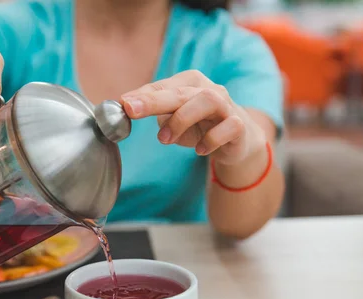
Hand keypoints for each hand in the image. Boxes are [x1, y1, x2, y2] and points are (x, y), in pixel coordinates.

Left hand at [120, 70, 267, 165]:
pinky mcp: (239, 125)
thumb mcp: (175, 119)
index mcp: (189, 84)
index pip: (162, 86)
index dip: (142, 95)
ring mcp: (226, 106)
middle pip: (180, 92)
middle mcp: (209, 90)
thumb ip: (157, 113)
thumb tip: (129, 109)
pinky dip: (211, 139)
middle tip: (132, 110)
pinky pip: (228, 127)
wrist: (238, 140)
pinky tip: (199, 149)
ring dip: (182, 119)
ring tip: (164, 139)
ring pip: (207, 101)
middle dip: (154, 100)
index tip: (123, 103)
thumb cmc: (201, 125)